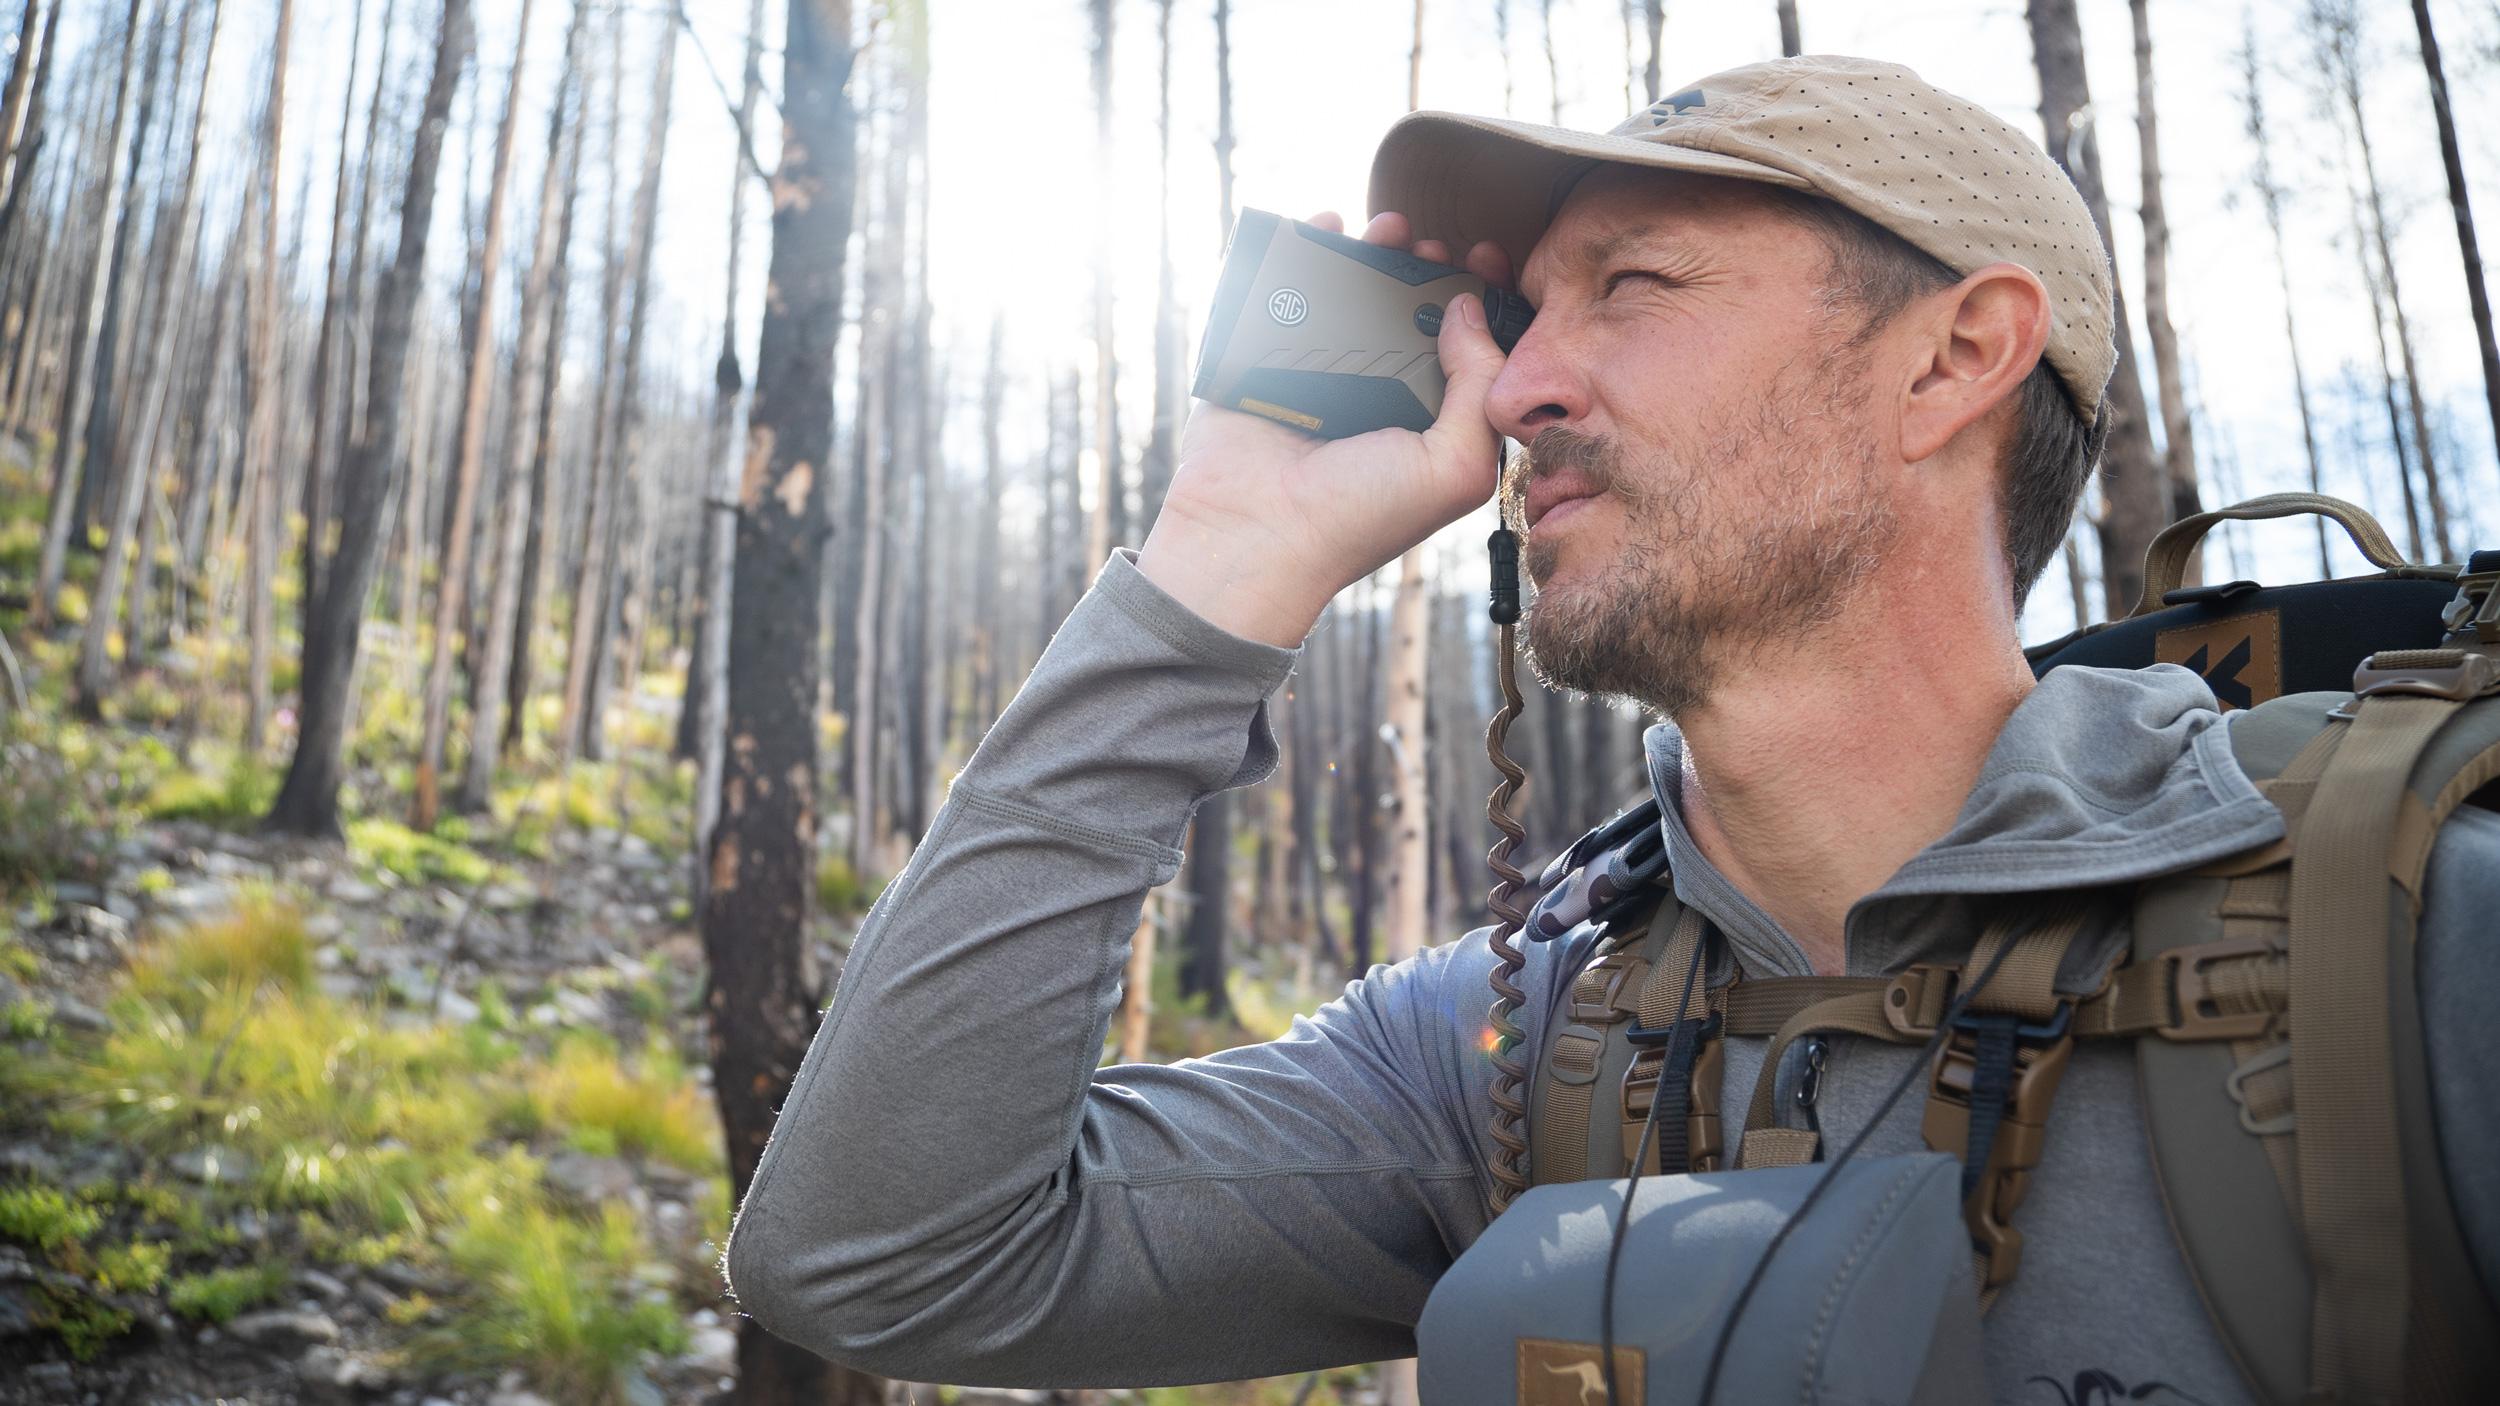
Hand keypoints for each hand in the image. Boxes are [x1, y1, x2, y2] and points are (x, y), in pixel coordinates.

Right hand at [1136, 211, 1515, 647]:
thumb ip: (1479, 387)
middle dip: (1431, 266)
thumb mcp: (1454, 465)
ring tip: (1391, 226)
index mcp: (1430, 423)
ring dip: (1375, 251)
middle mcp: (1380, 395)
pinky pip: (1289, 293)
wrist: (1254, 534)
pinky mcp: (1267, 359)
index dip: (1485, 301)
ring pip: (1356, 297)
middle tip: (1437, 242)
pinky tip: (1326, 224)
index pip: (1469, 349)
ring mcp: (1322, 374)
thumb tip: (1464, 306)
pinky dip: (1304, 252)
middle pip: (1413, 311)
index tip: (1489, 259)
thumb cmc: (1359, 516)